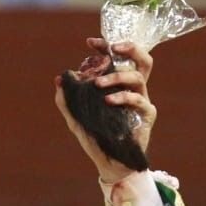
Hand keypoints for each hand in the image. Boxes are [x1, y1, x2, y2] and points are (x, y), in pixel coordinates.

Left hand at [53, 39, 155, 181]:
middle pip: (143, 60)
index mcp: (119, 84)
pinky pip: (140, 101)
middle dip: (131, 48)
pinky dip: (124, 97)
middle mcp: (133, 89)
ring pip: (138, 77)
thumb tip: (59, 79)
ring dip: (117, 76)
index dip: (106, 46)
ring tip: (98, 84)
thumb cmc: (95, 137)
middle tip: (113, 47)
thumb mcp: (76, 117)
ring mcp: (142, 101)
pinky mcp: (147, 116)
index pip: (119, 58)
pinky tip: (108, 100)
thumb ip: (67, 99)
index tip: (90, 43)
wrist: (108, 162)